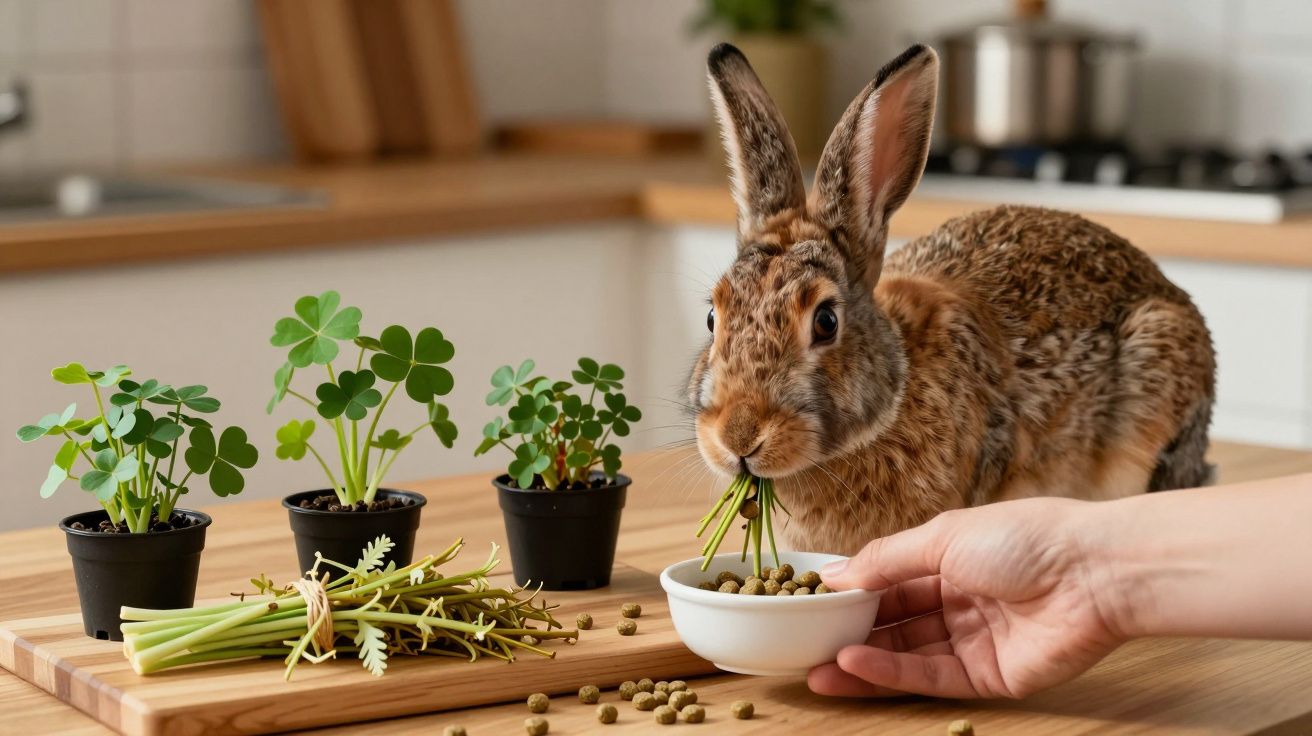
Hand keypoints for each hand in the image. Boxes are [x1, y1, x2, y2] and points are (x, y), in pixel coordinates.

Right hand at [808, 498, 1127, 698]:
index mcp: (951, 559)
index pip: (890, 581)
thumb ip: (886, 560)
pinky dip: (890, 672)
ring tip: (817, 663)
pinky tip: (854, 663)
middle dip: (849, 632)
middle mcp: (960, 601)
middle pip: (895, 622)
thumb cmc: (1026, 539)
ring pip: (906, 654)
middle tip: (803, 642)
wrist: (1096, 573)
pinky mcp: (989, 676)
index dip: (852, 593)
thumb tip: (834, 574)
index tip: (809, 602)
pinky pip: (930, 677)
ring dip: (861, 659)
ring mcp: (974, 640)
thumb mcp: (942, 537)